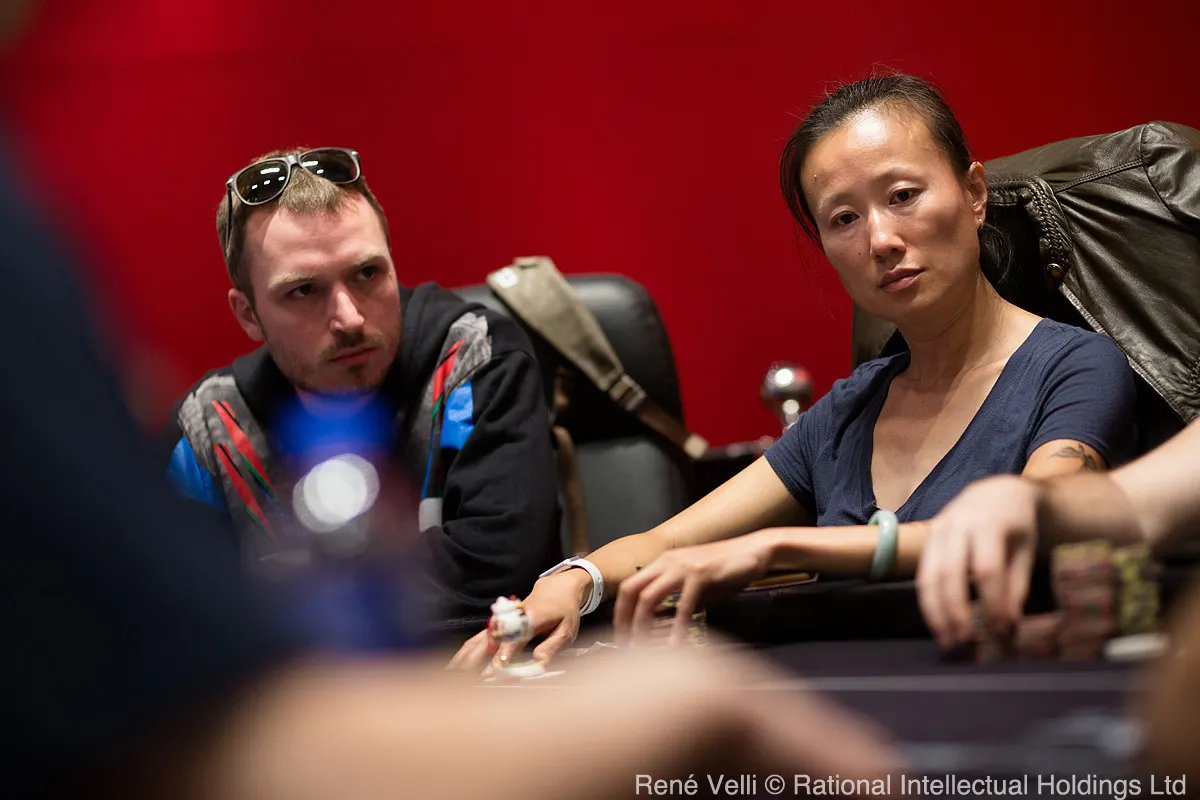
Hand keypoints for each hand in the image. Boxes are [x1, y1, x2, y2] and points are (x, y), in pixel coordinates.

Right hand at [446, 570, 588, 671]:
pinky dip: (465, 653)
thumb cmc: (563, 612)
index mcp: (530, 619)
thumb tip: (539, 661)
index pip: (514, 639)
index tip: (495, 671)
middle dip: (476, 660)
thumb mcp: (567, 630)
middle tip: (464, 680)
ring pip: (478, 640)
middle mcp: (510, 619)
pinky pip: (477, 640)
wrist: (555, 590)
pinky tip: (455, 665)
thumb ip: (552, 646)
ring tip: (450, 675)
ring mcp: (500, 622)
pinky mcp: (495, 626)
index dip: (504, 655)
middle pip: (489, 640)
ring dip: (464, 658)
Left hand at [613, 532, 771, 644]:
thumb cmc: (727, 569)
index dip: (621, 612)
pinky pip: (683, 606)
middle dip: (623, 620)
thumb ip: (678, 601)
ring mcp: (682, 566)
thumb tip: (664, 627)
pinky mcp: (701, 573)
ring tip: (642, 648)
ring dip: (641, 625)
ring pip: (648, 597)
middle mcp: (667, 561)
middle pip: (630, 590)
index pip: (629, 587)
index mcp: (663, 562)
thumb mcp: (697, 585)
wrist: (755, 550)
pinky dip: (677, 628)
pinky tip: (676, 644)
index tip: (621, 635)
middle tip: (624, 645)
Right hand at [917, 475, 1039, 647]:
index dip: (992, 601)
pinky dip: (929, 603)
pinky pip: (922, 575)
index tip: (1000, 628)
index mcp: (988, 523)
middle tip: (967, 641)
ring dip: (936, 612)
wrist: (995, 492)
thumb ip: (1017, 585)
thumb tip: (1008, 623)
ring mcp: (936, 531)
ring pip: (929, 576)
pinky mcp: (926, 541)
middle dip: (957, 611)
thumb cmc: (1016, 524)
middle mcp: (956, 525)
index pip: (987, 568)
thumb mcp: (1026, 550)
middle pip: (950, 573)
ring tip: (948, 640)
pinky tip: (939, 624)